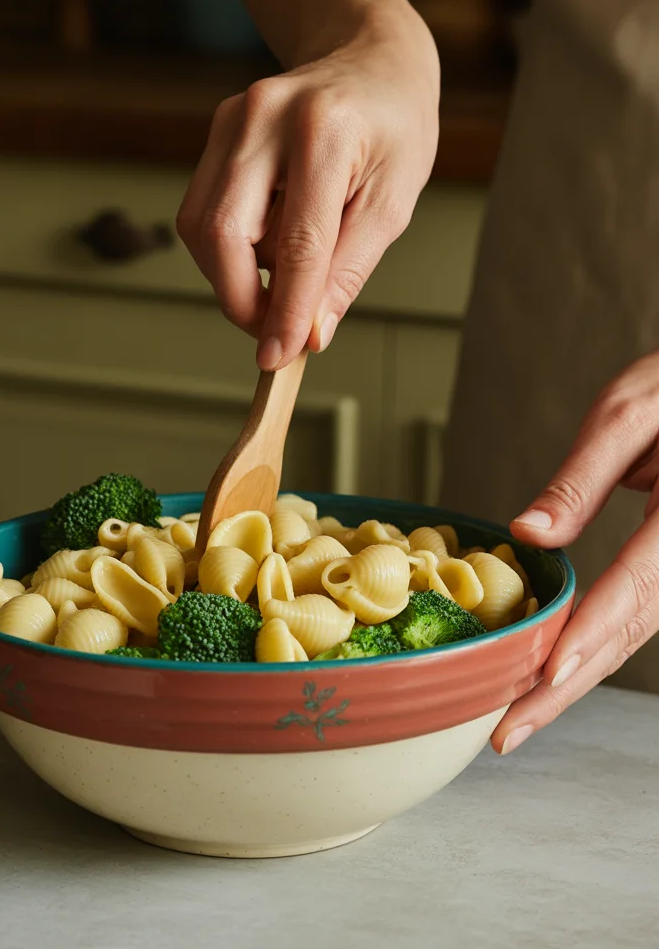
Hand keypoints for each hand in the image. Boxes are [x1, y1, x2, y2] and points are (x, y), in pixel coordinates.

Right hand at [177, 3, 439, 369]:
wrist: (370, 59)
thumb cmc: (393, 129)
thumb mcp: (393, 201)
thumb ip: (348, 268)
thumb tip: (309, 332)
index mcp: (326, 132)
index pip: (296, 243)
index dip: (283, 309)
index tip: (278, 356)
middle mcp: (266, 117)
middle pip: (224, 233)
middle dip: (240, 297)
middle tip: (271, 329)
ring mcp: (233, 119)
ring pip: (202, 227)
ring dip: (233, 273)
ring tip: (281, 276)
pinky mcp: (217, 129)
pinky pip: (203, 209)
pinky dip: (230, 245)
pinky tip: (267, 240)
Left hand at [493, 352, 658, 754]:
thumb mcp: (630, 412)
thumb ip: (582, 477)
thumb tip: (526, 533)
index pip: (633, 590)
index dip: (584, 642)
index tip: (537, 685)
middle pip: (632, 632)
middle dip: (567, 687)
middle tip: (505, 734)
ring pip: (637, 630)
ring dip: (579, 675)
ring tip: (519, 713)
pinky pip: (640, 610)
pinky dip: (597, 642)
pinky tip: (556, 663)